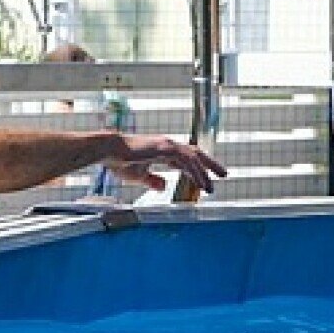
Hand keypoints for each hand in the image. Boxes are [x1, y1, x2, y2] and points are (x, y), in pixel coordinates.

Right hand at [110, 134, 227, 194]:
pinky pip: (185, 161)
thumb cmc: (121, 161)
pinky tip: (202, 182)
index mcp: (164, 151)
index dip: (199, 167)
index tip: (209, 177)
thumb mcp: (139, 175)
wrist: (110, 151)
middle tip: (224, 174)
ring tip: (212, 186)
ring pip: (193, 158)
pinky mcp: (164, 148)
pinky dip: (195, 171)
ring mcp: (168, 145)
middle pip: (196, 154)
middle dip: (211, 164)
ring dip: (205, 172)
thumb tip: (164, 187)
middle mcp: (169, 145)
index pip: (188, 158)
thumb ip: (152, 181)